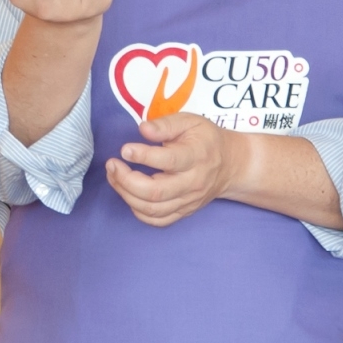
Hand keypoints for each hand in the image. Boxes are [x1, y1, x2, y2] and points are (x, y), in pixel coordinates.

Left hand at [106, 112, 237, 227]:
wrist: (230, 165)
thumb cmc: (206, 140)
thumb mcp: (190, 122)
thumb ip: (166, 125)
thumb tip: (143, 129)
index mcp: (196, 156)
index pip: (169, 161)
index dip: (143, 156)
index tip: (125, 150)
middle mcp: (192, 182)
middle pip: (156, 192)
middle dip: (126, 180)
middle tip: (112, 165)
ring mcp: (188, 201)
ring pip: (153, 209)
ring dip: (126, 195)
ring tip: (114, 177)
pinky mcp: (184, 211)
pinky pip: (158, 221)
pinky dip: (138, 212)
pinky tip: (129, 195)